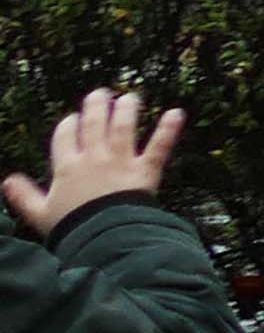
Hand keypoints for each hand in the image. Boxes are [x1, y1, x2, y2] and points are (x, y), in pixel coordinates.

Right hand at [7, 91, 184, 234]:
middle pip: (93, 124)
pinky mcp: (145, 171)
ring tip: (130, 97)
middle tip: (101, 93)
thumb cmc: (72, 228)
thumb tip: (6, 181)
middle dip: (96, 106)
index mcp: (67, 168)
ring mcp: (120, 163)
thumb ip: (24, 196)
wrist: (103, 239)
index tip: (72, 119)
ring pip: (123, 128)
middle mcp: (94, 159)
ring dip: (127, 110)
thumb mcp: (40, 213)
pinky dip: (168, 129)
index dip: (69, 125)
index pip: (65, 137)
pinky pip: (158, 147)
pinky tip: (177, 113)